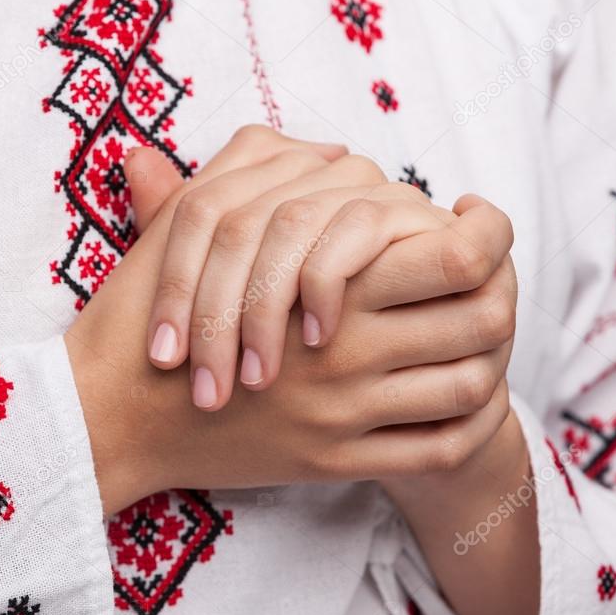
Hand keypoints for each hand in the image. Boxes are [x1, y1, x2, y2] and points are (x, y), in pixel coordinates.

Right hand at [64, 127, 515, 515]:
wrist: (110, 414)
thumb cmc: (142, 312)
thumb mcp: (189, 222)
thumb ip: (257, 171)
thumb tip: (336, 151)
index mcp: (325, 280)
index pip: (458, 253)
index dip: (489, 232)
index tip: (473, 221)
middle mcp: (349, 350)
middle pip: (483, 320)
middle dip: (505, 296)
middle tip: (489, 285)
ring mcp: (344, 414)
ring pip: (469, 388)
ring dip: (491, 363)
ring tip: (477, 343)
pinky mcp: (333, 463)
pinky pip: (435, 451)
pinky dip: (465, 429)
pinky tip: (454, 403)